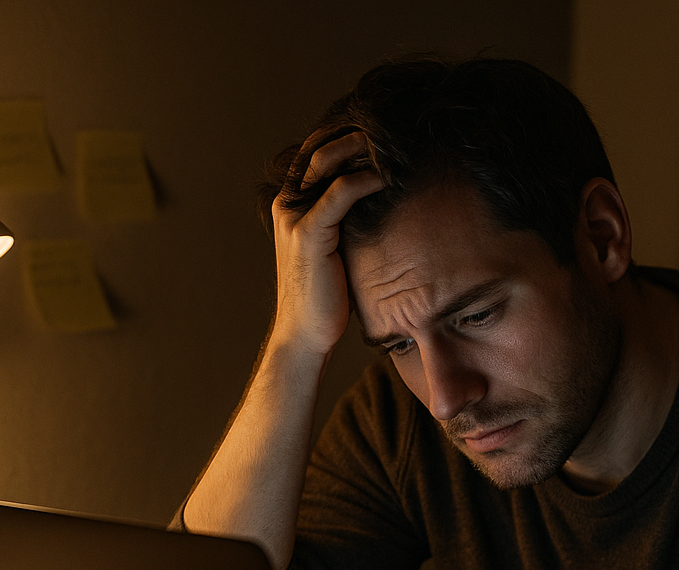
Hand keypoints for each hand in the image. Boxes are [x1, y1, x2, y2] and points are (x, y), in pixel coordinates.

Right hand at [270, 132, 383, 357]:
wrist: (306, 333)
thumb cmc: (325, 295)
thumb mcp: (334, 247)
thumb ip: (343, 219)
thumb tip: (375, 199)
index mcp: (290, 204)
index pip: (314, 153)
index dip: (343, 136)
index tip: (377, 131)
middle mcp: (286, 205)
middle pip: (318, 148)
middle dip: (353, 133)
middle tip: (388, 128)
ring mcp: (294, 218)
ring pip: (326, 163)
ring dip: (361, 148)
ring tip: (391, 144)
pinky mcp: (309, 234)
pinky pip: (340, 193)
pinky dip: (366, 179)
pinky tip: (388, 177)